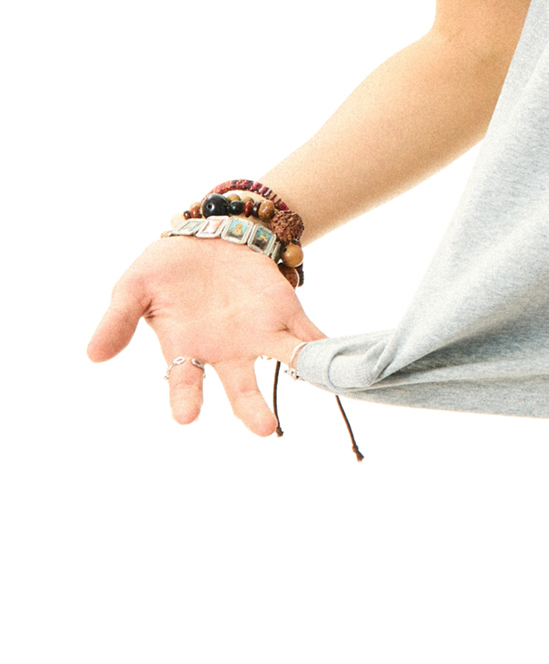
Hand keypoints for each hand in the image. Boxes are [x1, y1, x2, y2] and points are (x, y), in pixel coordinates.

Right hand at [88, 236, 325, 436]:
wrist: (209, 234)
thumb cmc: (167, 269)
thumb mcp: (133, 288)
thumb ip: (117, 320)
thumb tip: (93, 356)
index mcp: (186, 349)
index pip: (184, 380)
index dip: (186, 398)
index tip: (186, 417)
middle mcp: (226, 351)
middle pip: (241, 386)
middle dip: (252, 407)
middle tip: (264, 429)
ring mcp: (259, 334)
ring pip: (281, 363)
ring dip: (299, 375)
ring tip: (317, 386)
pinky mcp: (286, 313)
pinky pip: (308, 336)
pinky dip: (324, 348)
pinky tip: (340, 359)